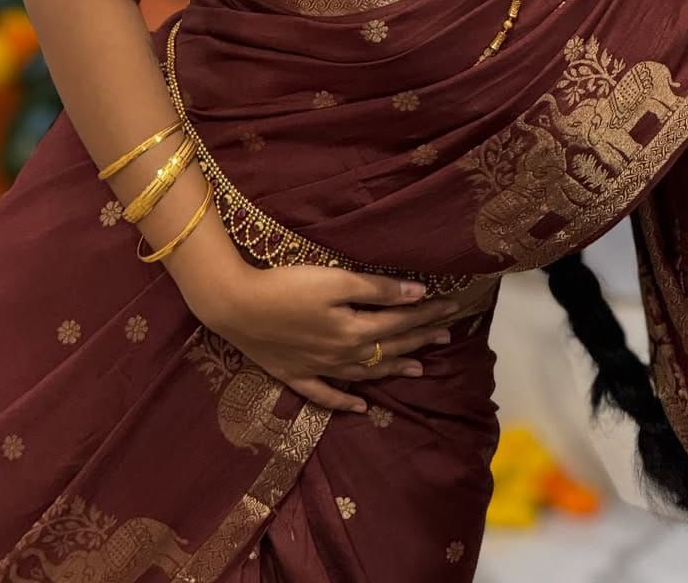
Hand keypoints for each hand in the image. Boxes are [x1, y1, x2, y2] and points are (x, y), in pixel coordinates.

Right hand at [193, 260, 461, 412]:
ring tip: (418, 367)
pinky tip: (360, 406)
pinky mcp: (295, 374)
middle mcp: (341, 354)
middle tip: (445, 334)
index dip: (426, 314)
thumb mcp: (335, 281)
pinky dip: (345, 401)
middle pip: (388, 348)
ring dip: (393, 369)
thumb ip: (377, 290)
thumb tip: (418, 292)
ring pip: (365, 373)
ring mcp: (318, 368)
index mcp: (354, 329)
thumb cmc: (288, 287)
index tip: (451, 308)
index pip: (400, 321)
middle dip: (419, 339)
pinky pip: (326, 395)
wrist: (236, 307)